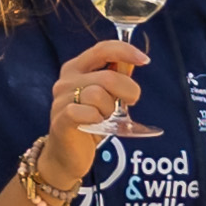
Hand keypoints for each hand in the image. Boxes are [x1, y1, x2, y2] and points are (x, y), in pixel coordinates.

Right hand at [35, 34, 152, 184]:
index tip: (145, 61)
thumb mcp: (105, 97)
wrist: (66, 156)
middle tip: (130, 102)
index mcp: (76, 68)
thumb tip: (132, 62)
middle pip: (107, 77)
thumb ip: (116, 78)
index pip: (102, 49)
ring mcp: (61, 100)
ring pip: (98, 95)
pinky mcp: (61, 119)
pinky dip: (98, 119)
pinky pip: (88, 112)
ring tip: (105, 117)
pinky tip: (95, 125)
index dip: (125, 51)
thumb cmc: (88, 123)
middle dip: (128, 91)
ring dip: (110, 109)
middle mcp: (65, 80)